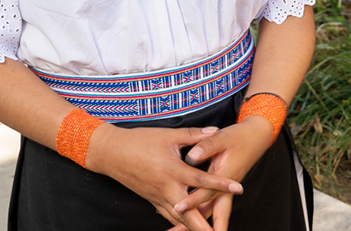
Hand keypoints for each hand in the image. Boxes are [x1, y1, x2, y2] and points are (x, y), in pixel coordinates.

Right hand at [86, 124, 243, 230]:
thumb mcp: (168, 135)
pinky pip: (168, 215)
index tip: (238, 188)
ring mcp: (158, 197)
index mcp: (173, 170)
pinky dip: (180, 222)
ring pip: (179, 218)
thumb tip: (215, 130)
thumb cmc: (139, 141)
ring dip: (193, 227)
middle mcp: (166, 188)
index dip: (221, 184)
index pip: (201, 180)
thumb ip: (193, 135)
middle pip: (190, 213)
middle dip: (204, 226)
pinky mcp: (152, 200)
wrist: (111, 153)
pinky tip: (189, 225)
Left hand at [168, 117, 273, 230]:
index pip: (207, 192)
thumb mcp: (223, 137)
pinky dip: (198, 213)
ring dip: (197, 224)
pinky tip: (185, 218)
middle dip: (198, 227)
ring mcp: (224, 190)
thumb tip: (192, 156)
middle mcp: (226, 188)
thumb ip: (207, 146)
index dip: (192, 200)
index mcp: (226, 175)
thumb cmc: (239, 137)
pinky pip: (209, 205)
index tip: (178, 208)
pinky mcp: (222, 189)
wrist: (256, 138)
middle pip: (211, 212)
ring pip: (209, 211)